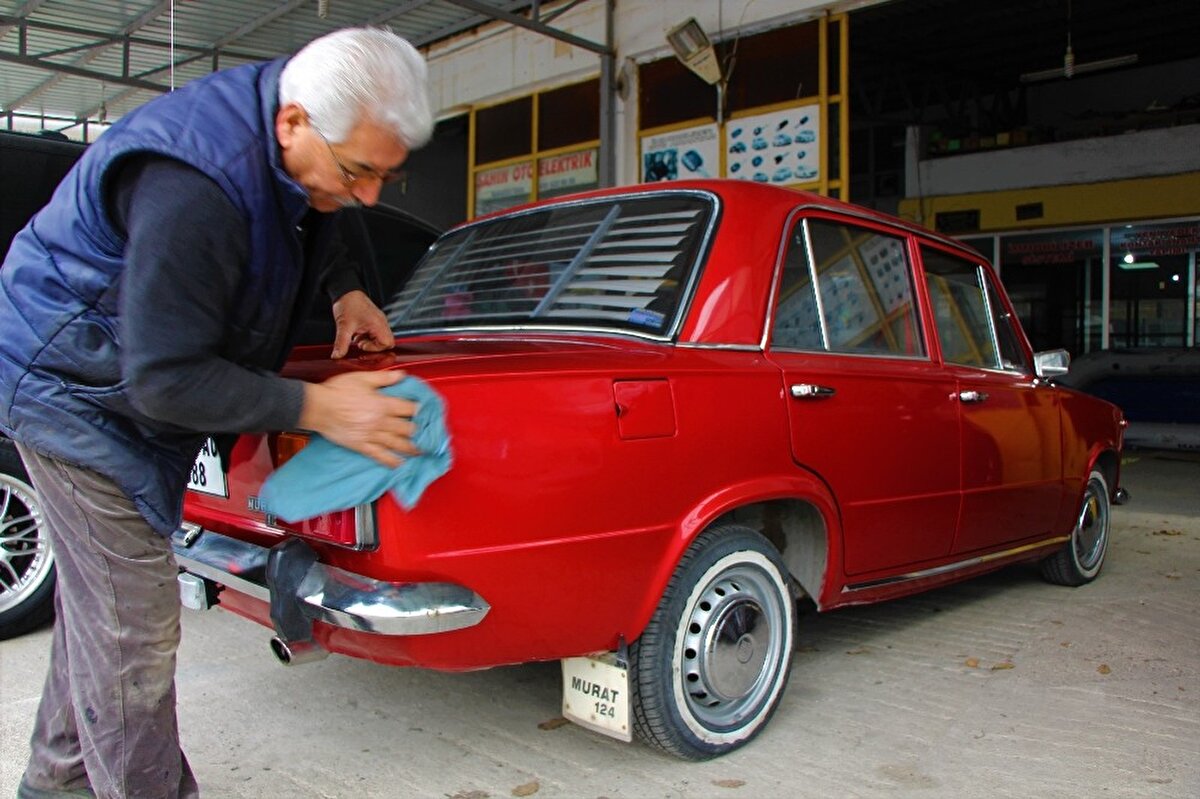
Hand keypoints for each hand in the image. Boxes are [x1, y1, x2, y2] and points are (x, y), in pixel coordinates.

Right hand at [299, 370, 417, 467]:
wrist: (318, 407)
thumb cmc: (338, 391)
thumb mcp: (362, 378)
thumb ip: (384, 378)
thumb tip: (402, 375)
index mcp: (383, 404)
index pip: (409, 409)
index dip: (419, 410)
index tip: (425, 413)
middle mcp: (380, 422)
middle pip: (407, 429)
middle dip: (418, 431)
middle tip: (427, 434)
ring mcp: (371, 435)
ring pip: (397, 444)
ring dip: (411, 448)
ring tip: (420, 451)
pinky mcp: (361, 446)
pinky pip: (380, 456)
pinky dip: (391, 461)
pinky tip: (399, 464)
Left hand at [331, 290, 394, 358]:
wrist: (346, 291)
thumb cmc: (348, 304)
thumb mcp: (343, 327)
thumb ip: (341, 343)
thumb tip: (337, 356)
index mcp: (378, 323)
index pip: (387, 343)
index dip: (375, 348)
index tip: (361, 344)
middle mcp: (382, 322)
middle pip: (387, 342)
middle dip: (373, 346)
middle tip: (360, 342)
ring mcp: (379, 321)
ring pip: (381, 338)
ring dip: (370, 341)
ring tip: (358, 337)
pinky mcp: (375, 320)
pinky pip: (377, 333)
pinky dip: (368, 337)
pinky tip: (358, 333)